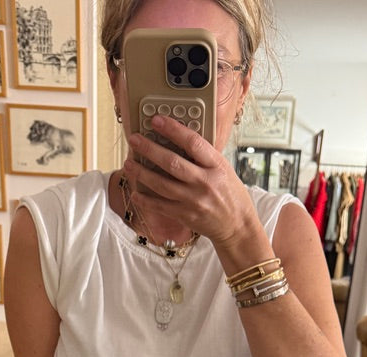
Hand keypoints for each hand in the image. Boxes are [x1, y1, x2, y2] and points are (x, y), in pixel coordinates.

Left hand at [123, 115, 259, 248]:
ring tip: (129, 164)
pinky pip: (161, 206)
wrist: (237, 225)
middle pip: (172, 162)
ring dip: (142, 173)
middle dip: (149, 149)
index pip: (193, 142)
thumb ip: (204, 156)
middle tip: (134, 140)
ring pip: (162, 184)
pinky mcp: (186, 216)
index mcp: (216, 166)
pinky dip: (146, 200)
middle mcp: (205, 182)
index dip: (172, 129)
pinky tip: (135, 193)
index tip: (157, 120)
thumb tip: (178, 140)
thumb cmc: (230, 194)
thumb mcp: (223, 169)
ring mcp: (194, 200)